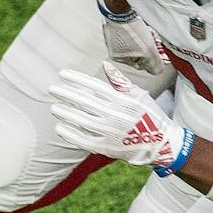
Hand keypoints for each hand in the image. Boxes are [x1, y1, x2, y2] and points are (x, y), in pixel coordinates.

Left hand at [50, 63, 192, 171]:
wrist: (161, 144)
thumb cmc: (149, 116)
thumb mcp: (140, 95)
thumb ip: (121, 81)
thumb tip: (104, 64)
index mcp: (124, 99)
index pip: (94, 85)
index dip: (77, 79)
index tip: (62, 74)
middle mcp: (116, 115)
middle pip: (85, 102)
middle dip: (66, 94)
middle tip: (51, 89)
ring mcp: (111, 132)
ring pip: (82, 120)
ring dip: (66, 113)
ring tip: (54, 107)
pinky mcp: (107, 148)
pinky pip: (84, 140)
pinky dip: (71, 134)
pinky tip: (60, 127)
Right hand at [99, 0, 172, 89]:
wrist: (121, 9)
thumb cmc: (131, 31)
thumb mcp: (148, 52)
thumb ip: (154, 65)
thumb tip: (157, 71)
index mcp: (118, 57)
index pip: (138, 64)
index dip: (150, 59)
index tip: (157, 53)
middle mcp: (113, 47)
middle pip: (137, 51)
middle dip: (148, 47)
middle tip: (154, 40)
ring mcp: (114, 34)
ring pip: (135, 40)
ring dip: (144, 37)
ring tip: (149, 31)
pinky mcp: (116, 23)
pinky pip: (131, 29)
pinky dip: (138, 28)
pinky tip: (142, 24)